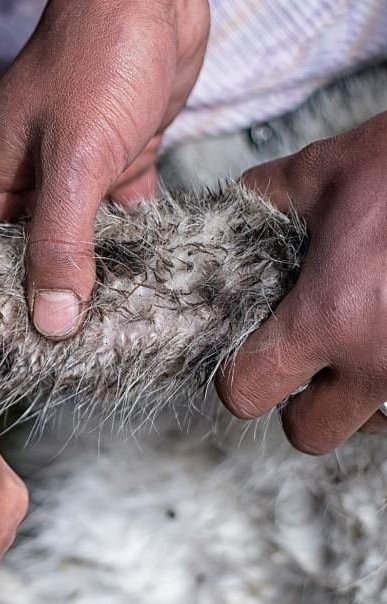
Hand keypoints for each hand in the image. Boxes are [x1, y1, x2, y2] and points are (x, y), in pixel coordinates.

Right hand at [0, 0, 208, 338]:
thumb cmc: (97, 59)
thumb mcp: (74, 160)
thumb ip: (61, 241)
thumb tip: (52, 319)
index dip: (0, 302)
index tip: (24, 354)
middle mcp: (25, 179)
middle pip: (30, 255)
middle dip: (52, 298)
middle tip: (77, 356)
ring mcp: (72, 172)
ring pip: (77, 241)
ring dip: (97, 276)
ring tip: (115, 332)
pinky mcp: (117, 162)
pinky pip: (119, 218)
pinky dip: (134, 244)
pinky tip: (152, 281)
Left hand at [217, 113, 386, 453]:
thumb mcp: (326, 170)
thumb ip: (265, 201)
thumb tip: (233, 217)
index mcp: (328, 316)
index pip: (246, 391)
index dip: (236, 373)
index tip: (249, 349)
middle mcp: (380, 358)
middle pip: (310, 433)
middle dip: (299, 403)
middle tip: (306, 356)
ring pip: (375, 424)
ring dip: (358, 396)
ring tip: (361, 336)